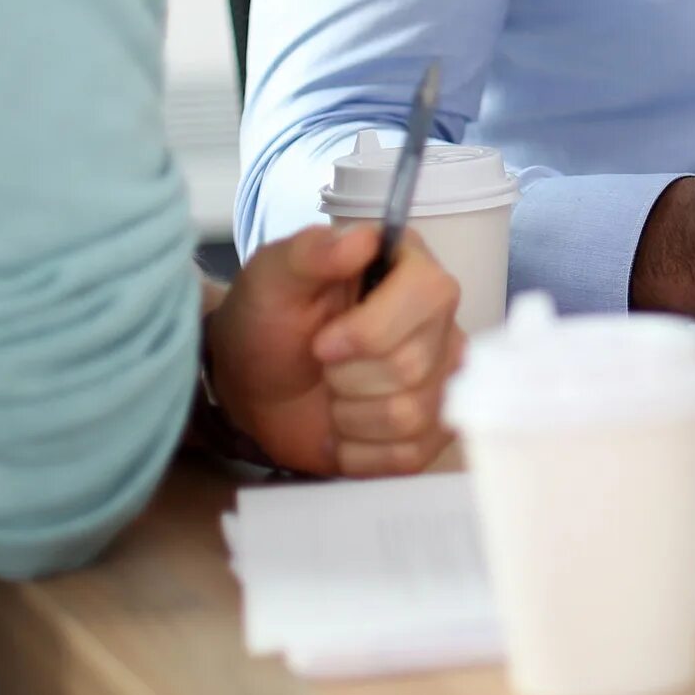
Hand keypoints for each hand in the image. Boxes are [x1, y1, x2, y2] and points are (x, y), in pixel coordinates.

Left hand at [206, 223, 465, 475]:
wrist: (253, 385)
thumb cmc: (268, 321)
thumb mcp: (272, 277)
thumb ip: (310, 252)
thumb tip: (363, 238)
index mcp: (411, 269)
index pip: (429, 296)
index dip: (371, 330)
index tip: (321, 343)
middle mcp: (439, 322)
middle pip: (414, 365)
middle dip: (347, 377)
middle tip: (322, 366)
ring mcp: (441, 379)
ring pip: (410, 415)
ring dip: (349, 415)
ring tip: (331, 396)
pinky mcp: (429, 431)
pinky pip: (408, 456)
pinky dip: (359, 452)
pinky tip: (342, 431)